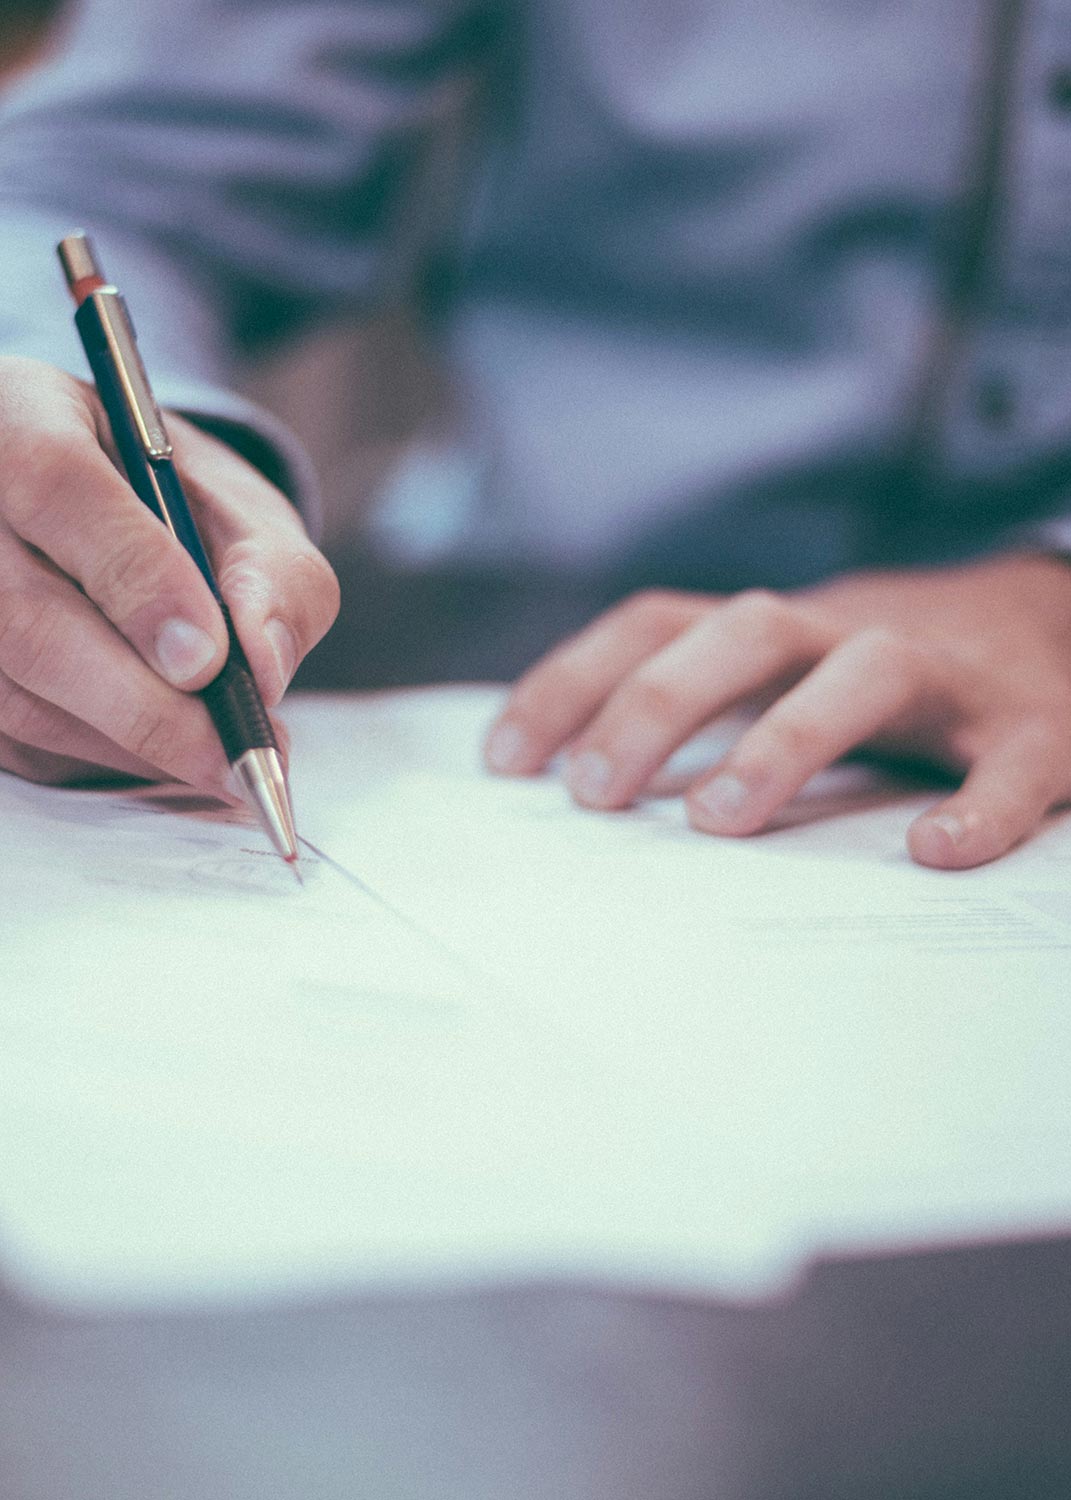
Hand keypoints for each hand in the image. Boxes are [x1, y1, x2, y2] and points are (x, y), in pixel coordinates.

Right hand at [0, 357, 338, 793]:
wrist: (97, 508)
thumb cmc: (170, 504)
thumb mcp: (238, 504)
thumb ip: (272, 570)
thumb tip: (264, 665)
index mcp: (20, 416)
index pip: (59, 485)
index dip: (136, 579)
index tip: (208, 659)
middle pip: (26, 616)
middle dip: (142, 704)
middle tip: (230, 751)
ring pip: (17, 693)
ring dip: (127, 743)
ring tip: (219, 758)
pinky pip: (15, 738)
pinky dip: (98, 758)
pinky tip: (163, 754)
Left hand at [483, 554, 1070, 867]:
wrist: (1056, 625)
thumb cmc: (890, 671)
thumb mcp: (787, 667)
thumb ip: (704, 702)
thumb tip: (577, 778)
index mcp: (781, 630)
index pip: (656, 624)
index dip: (574, 680)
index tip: (505, 761)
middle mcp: (851, 633)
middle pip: (745, 630)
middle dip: (659, 703)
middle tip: (594, 794)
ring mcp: (949, 675)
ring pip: (866, 672)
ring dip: (786, 739)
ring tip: (717, 819)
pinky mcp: (1037, 727)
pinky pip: (1012, 763)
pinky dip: (978, 807)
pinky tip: (934, 853)